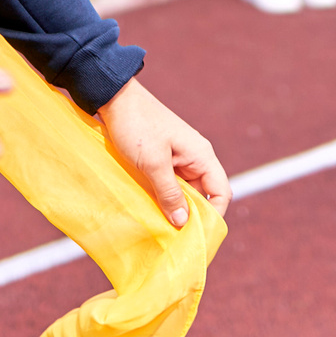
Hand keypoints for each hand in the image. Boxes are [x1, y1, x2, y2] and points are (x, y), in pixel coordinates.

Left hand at [97, 77, 229, 229]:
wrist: (114, 98)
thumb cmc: (136, 127)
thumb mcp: (153, 163)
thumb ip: (169, 193)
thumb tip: (183, 222)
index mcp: (201, 155)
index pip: (221, 192)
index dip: (214, 215)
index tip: (196, 235)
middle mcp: (194, 158)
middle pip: (202, 195)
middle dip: (191, 216)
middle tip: (175, 238)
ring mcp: (177, 159)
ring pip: (183, 192)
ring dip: (174, 208)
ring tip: (161, 228)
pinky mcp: (161, 160)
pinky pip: (168, 185)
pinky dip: (162, 198)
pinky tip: (150, 210)